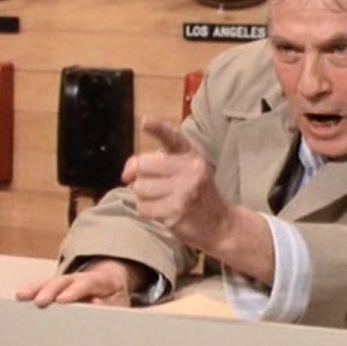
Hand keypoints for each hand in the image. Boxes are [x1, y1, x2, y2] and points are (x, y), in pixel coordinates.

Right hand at [15, 258, 144, 307]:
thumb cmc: (115, 296)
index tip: (62, 300)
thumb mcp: (119, 303)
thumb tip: (95, 306)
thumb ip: (109, 306)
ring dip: (36, 289)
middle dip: (50, 291)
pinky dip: (32, 291)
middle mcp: (80, 277)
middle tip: (40, 302)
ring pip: (50, 282)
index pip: (87, 283)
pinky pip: (44, 287)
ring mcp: (67, 281)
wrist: (111, 281)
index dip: (74, 291)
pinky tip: (20, 296)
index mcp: (100, 280)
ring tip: (22, 296)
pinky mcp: (58, 287)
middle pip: (64, 281)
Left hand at [124, 116, 275, 283]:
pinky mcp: (177, 212)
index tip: (144, 121)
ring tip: (162, 200)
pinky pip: (143, 208)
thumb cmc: (194, 193)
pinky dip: (147, 212)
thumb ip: (152, 164)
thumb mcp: (181, 171)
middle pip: (143, 165)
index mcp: (191, 155)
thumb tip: (126, 173)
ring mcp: (184, 192)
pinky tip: (163, 212)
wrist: (220, 224)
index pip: (172, 137)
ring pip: (140, 188)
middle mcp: (190, 170)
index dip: (157, 127)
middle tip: (155, 185)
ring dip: (144, 196)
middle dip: (140, 177)